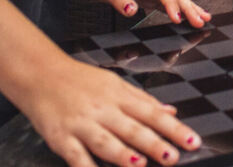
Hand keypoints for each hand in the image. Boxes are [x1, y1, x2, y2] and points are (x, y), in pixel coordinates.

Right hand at [21, 56, 201, 166]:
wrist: (40, 74)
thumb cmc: (79, 80)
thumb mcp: (114, 84)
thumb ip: (142, 99)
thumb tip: (171, 112)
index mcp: (119, 95)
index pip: (152, 113)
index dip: (174, 128)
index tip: (193, 141)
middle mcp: (103, 109)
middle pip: (132, 128)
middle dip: (154, 143)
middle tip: (173, 156)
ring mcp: (81, 124)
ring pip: (105, 141)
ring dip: (122, 154)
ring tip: (139, 165)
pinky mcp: (60, 137)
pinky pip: (75, 156)